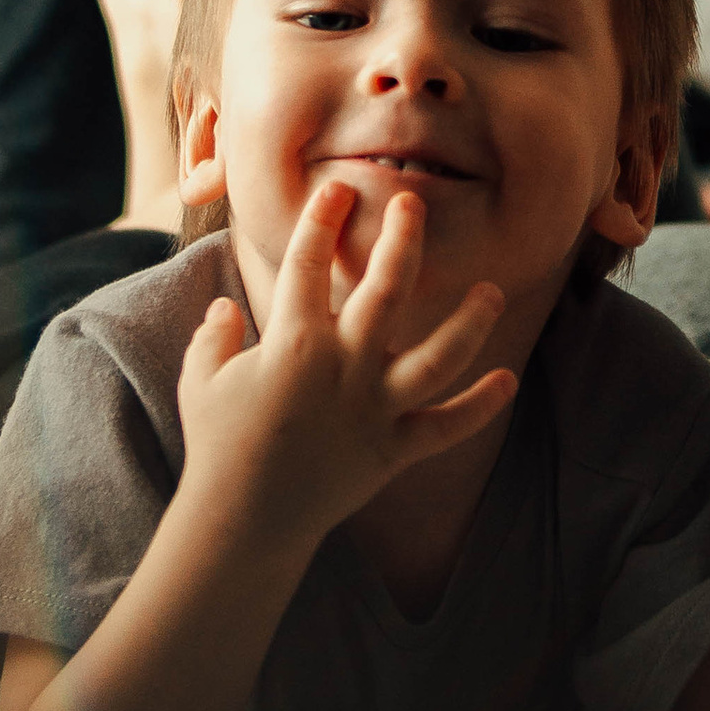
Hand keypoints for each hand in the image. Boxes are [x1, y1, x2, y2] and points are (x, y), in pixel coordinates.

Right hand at [176, 180, 515, 547]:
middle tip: (413, 204)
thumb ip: (213, 336)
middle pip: (387, 289)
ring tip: (491, 291)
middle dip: (402, 240)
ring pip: (438, 356)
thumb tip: (225, 308)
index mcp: (294, 342)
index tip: (337, 190)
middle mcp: (344, 367)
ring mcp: (375, 408)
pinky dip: (480, 407)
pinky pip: (447, 426)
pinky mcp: (394, 450)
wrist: (242, 519)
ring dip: (469, 322)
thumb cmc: (217, 444)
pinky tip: (508, 381)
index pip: (310, 264)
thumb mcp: (201, 379)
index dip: (322, 221)